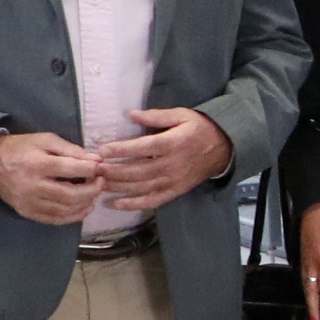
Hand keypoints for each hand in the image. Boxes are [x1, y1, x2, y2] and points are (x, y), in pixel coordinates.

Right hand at [0, 129, 100, 226]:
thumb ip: (71, 150)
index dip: (91, 169)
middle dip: (92, 190)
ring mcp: (28, 202)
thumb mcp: (45, 140)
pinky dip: (73, 216)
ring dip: (85, 203)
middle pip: (70, 194)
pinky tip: (84, 208)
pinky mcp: (26, 212)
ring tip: (94, 194)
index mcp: (36, 164)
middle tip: (101, 182)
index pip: (70, 169)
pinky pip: (54, 219)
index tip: (101, 167)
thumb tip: (96, 161)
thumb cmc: (21, 149)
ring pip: (64, 209)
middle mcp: (31, 186)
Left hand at [93, 107, 227, 210]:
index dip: (122, 150)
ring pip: (143, 186)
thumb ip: (156, 116)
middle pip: (139, 170)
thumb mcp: (181, 115)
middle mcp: (172, 164)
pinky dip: (135, 204)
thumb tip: (132, 114)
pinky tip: (118, 204)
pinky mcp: (176, 191)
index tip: (103, 151)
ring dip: (119, 187)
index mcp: (173, 143)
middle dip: (114, 171)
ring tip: (99, 184)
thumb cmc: (199, 129)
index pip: (144, 148)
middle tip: (95, 170)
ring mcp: (174, 180)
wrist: (223, 148)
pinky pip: (154, 200)